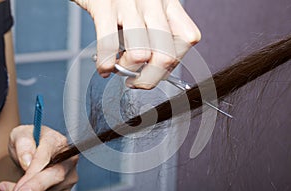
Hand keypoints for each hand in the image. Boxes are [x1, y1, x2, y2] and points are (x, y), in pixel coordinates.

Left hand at [0, 125, 77, 190]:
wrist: (35, 151)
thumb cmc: (30, 141)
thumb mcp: (20, 135)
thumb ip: (23, 143)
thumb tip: (27, 161)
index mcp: (58, 141)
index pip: (47, 156)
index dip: (33, 170)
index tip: (21, 183)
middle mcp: (69, 158)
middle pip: (57, 175)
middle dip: (37, 187)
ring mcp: (69, 174)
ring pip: (51, 190)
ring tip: (11, 188)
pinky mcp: (65, 189)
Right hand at [73, 0, 200, 88]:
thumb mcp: (149, 6)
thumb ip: (157, 31)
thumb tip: (155, 69)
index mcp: (168, 2)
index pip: (188, 39)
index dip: (173, 63)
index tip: (157, 70)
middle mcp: (153, 1)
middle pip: (166, 56)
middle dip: (149, 79)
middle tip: (136, 80)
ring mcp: (128, 3)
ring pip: (141, 54)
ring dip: (127, 70)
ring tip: (119, 67)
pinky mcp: (103, 6)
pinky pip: (109, 45)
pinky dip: (105, 64)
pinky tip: (103, 67)